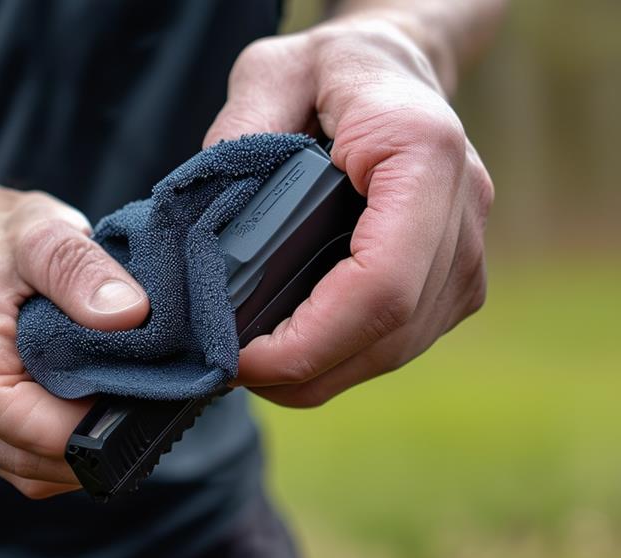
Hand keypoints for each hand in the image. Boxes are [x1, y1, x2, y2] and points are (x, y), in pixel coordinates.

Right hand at [0, 180, 148, 497]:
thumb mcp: (39, 232)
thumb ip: (79, 269)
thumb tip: (129, 314)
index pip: (28, 428)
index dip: (92, 424)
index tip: (143, 395)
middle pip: (35, 464)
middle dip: (99, 443)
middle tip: (153, 401)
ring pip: (37, 473)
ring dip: (87, 451)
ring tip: (131, 405)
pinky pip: (33, 460)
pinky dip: (72, 445)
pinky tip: (104, 407)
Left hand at [205, 16, 492, 406]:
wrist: (395, 67)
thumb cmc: (333, 69)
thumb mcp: (271, 72)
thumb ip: (239, 135)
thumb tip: (208, 223)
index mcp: (423, 154)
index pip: (381, 280)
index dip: (312, 339)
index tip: (244, 356)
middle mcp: (463, 208)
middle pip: (393, 329)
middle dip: (307, 369)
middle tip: (229, 373)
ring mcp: (467, 248)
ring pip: (401, 346)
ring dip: (324, 373)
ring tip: (253, 370)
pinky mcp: (455, 275)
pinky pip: (404, 338)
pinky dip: (345, 358)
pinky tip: (294, 354)